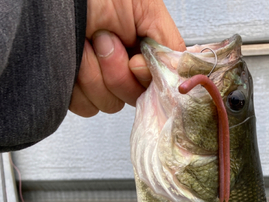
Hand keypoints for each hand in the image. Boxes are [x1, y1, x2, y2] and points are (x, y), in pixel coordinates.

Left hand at [69, 0, 185, 116]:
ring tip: (86, 42)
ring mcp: (99, 82)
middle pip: (134, 99)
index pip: (158, 89)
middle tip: (104, 39)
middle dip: (117, 72)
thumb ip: (168, 45)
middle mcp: (124, 70)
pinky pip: (85, 106)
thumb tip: (177, 77)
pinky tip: (74, 58)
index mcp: (143, 54)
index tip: (134, 61)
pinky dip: (77, 82)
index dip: (145, 80)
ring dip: (95, 72)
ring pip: (109, 104)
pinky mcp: (75, 91)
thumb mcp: (147, 9)